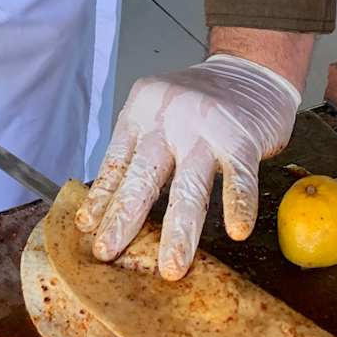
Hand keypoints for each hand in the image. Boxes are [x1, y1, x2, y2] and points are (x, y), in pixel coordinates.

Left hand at [76, 53, 300, 279]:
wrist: (250, 70)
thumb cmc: (201, 102)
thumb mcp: (158, 113)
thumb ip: (141, 150)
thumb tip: (113, 206)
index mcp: (141, 112)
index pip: (116, 161)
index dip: (101, 198)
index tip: (87, 228)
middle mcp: (168, 118)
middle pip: (143, 175)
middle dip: (124, 218)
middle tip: (108, 252)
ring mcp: (205, 128)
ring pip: (189, 186)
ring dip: (180, 231)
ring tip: (172, 266)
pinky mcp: (241, 137)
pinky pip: (240, 177)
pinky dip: (238, 204)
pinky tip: (236, 230)